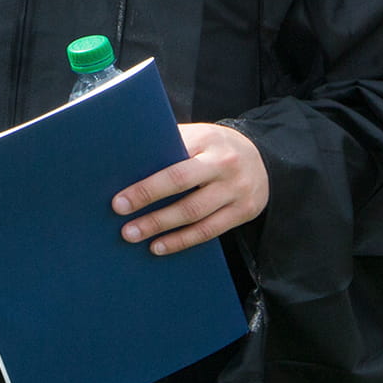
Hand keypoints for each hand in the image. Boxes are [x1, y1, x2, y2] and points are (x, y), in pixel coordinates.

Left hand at [113, 122, 267, 255]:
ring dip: (161, 227)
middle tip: (121, 218)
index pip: (170, 162)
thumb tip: (124, 162)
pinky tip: (160, 246)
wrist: (264, 158)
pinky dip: (182, 240)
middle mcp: (224, 164)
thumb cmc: (213, 146)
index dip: (144, 184)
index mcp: (206, 140)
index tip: (119, 199)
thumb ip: (168, 145)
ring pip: (194, 213)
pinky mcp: (245, 211)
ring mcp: (237, 189)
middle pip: (181, 185)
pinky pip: (210, 231)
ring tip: (134, 235)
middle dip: (148, 203)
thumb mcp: (195, 135)